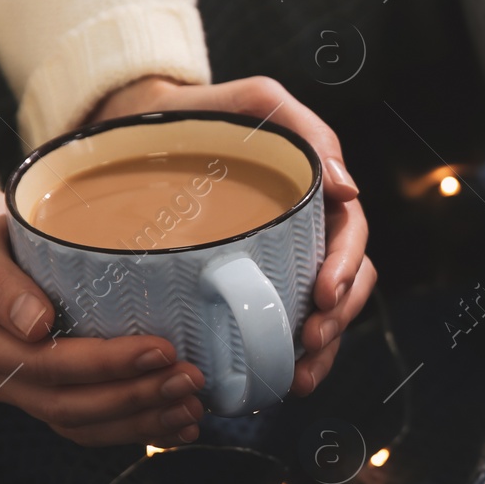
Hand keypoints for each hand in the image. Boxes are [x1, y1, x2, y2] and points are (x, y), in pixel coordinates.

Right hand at [0, 171, 207, 446]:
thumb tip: (35, 326)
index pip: (44, 362)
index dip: (105, 364)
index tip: (161, 349)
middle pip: (67, 403)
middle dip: (135, 397)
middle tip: (190, 379)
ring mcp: (22, 393)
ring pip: (81, 425)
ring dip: (141, 421)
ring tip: (192, 408)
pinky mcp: (48, 399)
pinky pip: (90, 429)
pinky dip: (135, 431)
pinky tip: (176, 429)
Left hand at [90, 75, 373, 393]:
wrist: (134, 130)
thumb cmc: (198, 113)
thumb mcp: (255, 104)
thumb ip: (305, 129)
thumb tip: (348, 190)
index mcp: (314, 195)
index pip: (350, 235)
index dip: (347, 269)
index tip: (324, 296)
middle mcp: (303, 232)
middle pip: (344, 284)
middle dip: (336, 321)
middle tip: (309, 344)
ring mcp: (277, 260)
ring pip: (319, 314)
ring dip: (320, 350)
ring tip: (297, 379)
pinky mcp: (244, 284)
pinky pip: (277, 326)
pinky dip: (285, 357)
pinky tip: (274, 380)